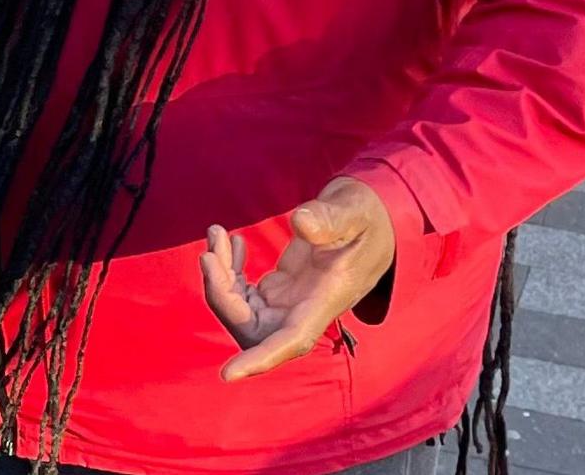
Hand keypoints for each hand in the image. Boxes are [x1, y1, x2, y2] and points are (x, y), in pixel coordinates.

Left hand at [200, 177, 396, 380]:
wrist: (374, 219)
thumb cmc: (367, 216)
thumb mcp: (354, 209)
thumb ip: (330, 218)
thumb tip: (300, 222)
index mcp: (327, 299)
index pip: (292, 341)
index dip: (261, 359)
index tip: (228, 374)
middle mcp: (305, 309)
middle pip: (253, 328)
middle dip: (222, 296)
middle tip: (211, 253)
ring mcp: (290, 302)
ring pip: (242, 310)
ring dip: (219, 278)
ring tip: (217, 234)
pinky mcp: (280, 289)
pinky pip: (243, 293)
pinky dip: (227, 270)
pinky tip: (231, 240)